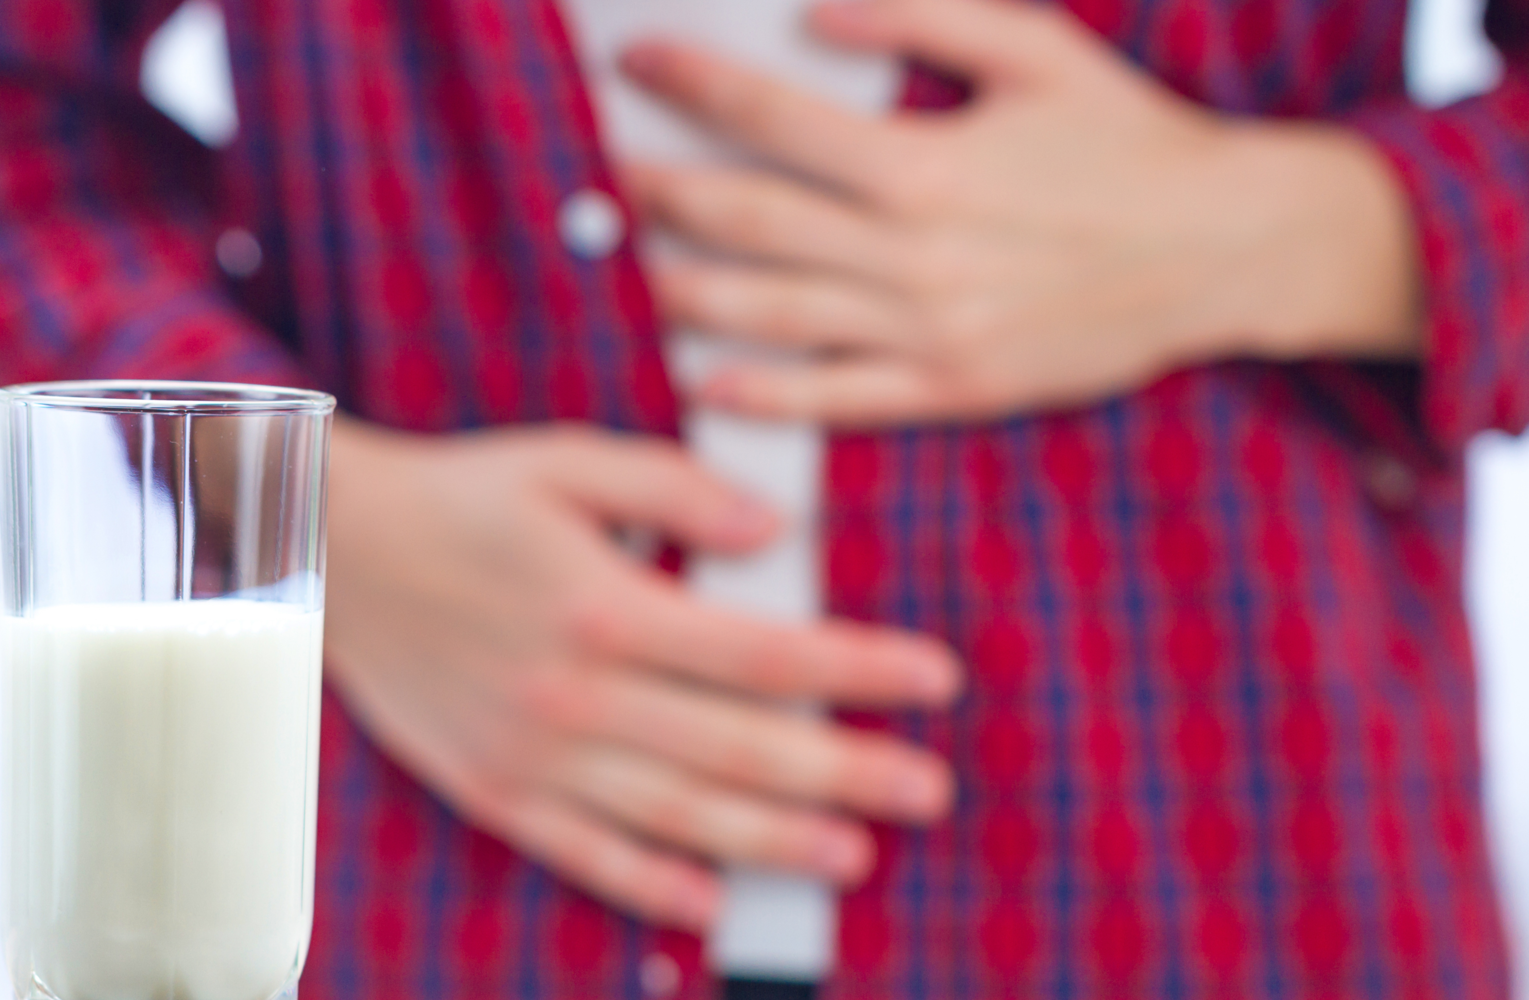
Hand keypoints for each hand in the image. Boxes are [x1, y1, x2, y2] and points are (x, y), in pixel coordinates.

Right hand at [323, 419, 961, 929]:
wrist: (334, 553)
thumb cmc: (462, 496)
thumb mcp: (568, 461)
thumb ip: (675, 491)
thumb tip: (775, 531)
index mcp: (608, 605)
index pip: (767, 653)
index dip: (860, 670)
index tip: (933, 681)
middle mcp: (580, 694)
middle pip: (741, 748)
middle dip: (847, 772)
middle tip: (929, 790)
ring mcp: (536, 753)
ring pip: (677, 814)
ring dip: (772, 842)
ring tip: (853, 858)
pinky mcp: (494, 788)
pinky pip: (583, 851)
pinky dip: (648, 883)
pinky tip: (709, 903)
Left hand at [618, 0, 1419, 425]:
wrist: (1229, 250)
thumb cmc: (1128, 142)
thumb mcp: (1035, 50)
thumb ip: (918, 18)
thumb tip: (811, 12)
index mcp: (921, 163)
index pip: (769, 118)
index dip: (691, 84)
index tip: (635, 62)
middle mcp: (909, 253)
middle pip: (744, 219)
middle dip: (655, 189)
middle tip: (595, 171)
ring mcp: (925, 329)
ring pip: (768, 314)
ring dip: (679, 289)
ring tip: (620, 265)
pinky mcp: (949, 386)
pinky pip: (834, 398)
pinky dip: (763, 392)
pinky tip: (703, 377)